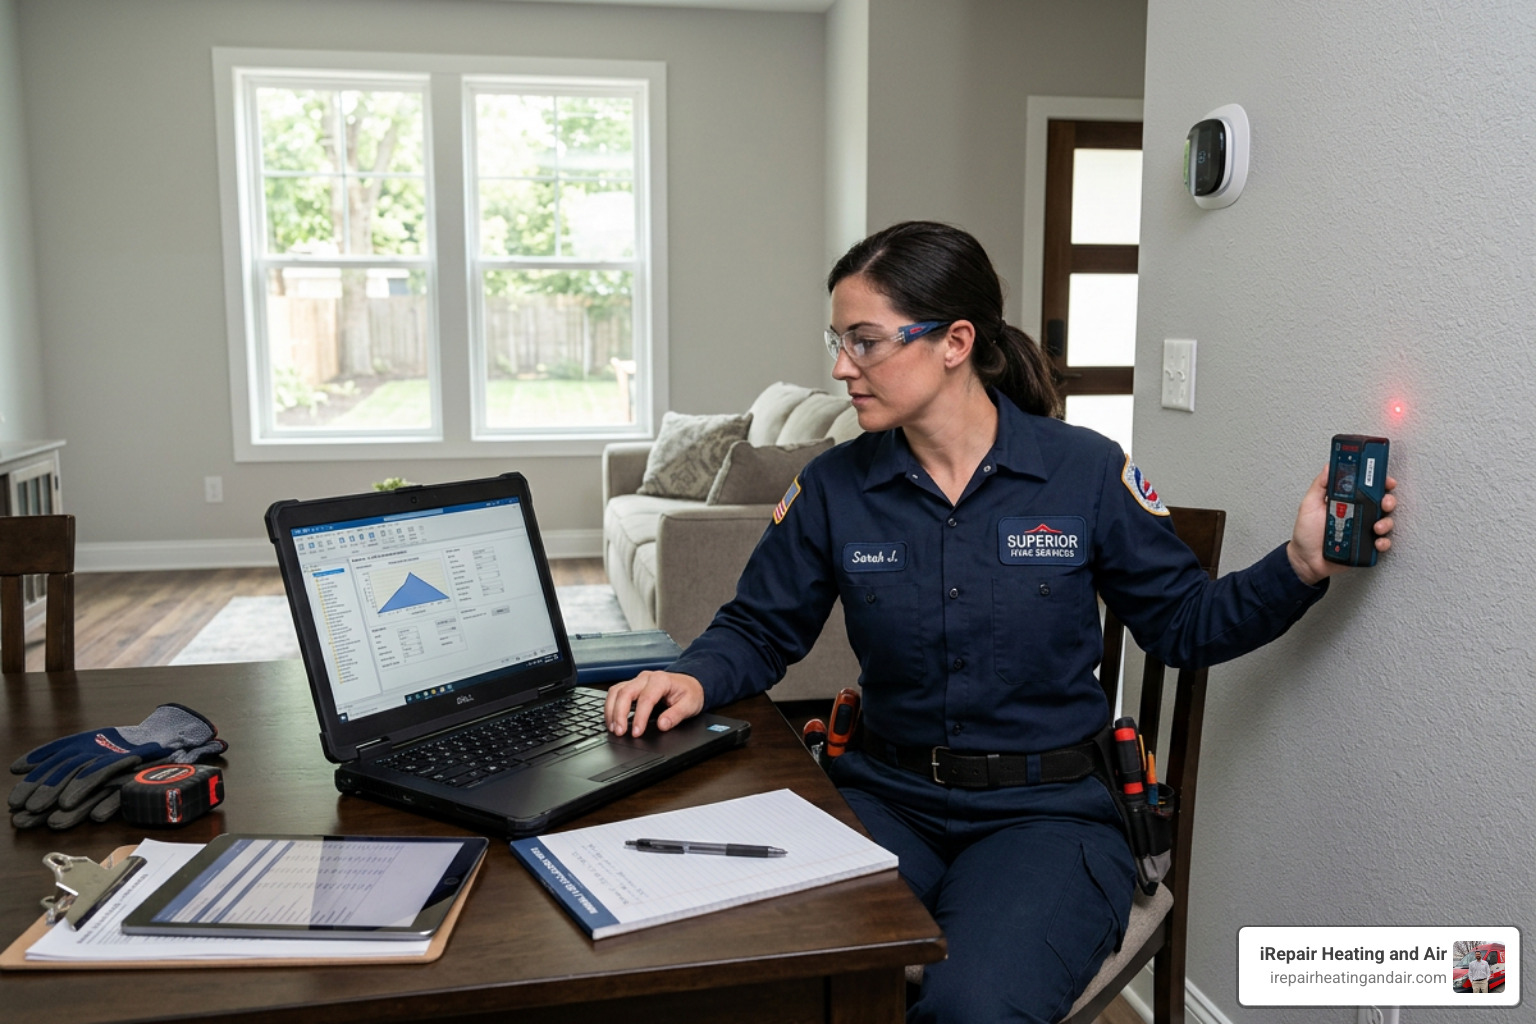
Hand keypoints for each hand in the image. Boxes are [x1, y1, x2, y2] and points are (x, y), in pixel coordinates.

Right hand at [604, 670, 704, 737]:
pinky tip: (612, 719)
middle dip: (619, 714)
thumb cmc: (689, 692)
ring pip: (617, 691)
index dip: (639, 717)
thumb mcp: (690, 705)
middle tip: (619, 732)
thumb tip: (662, 725)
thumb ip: (676, 715)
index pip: (646, 699)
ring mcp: (637, 680)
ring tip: (613, 728)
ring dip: (611, 710)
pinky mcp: (631, 685)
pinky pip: (616, 693)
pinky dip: (611, 706)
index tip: (636, 733)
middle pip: (625, 693)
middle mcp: (646, 678)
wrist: (689, 682)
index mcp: (661, 680)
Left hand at [1286, 470, 1397, 584]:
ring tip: (1376, 526)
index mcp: (1347, 501)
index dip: (1378, 482)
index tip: (1384, 479)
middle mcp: (1358, 514)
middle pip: (1381, 503)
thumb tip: (1329, 466)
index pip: (1367, 488)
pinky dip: (1384, 542)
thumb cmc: (1306, 533)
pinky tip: (1377, 541)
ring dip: (1386, 522)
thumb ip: (1320, 486)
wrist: (1305, 560)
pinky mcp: (1366, 547)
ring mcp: (1363, 530)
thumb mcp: (1309, 505)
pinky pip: (1382, 543)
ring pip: (1385, 522)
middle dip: (1388, 500)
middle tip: (1384, 502)